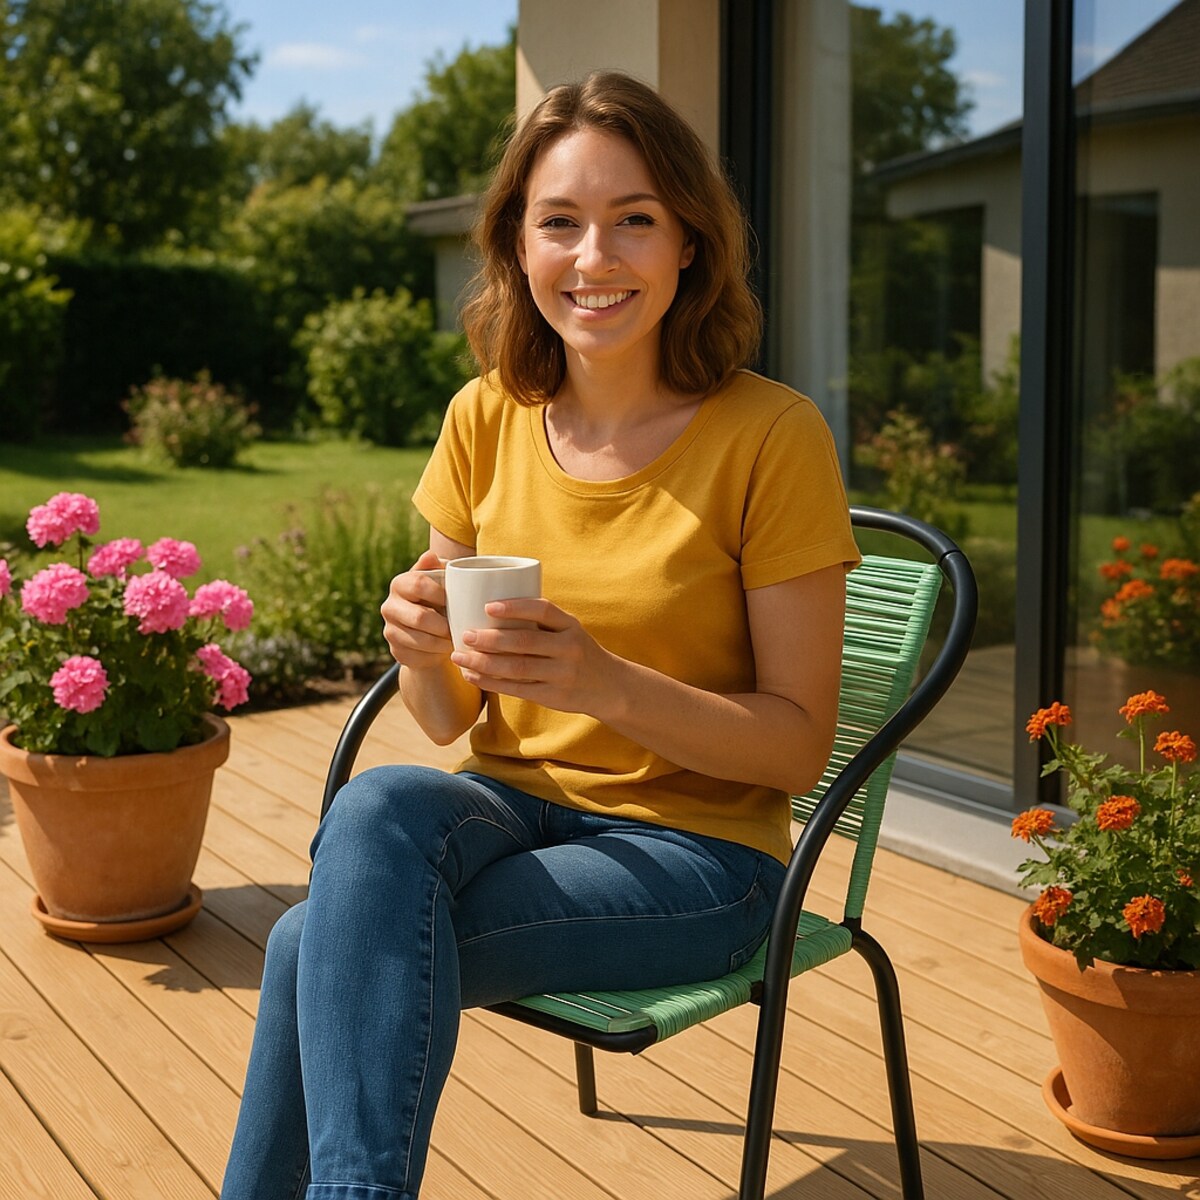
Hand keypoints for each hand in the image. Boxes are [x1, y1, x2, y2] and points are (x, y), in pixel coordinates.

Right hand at [381, 550, 452, 670]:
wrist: (430, 631)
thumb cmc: (439, 599)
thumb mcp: (441, 581)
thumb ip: (438, 567)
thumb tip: (430, 556)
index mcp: (399, 583)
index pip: (419, 583)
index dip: (441, 593)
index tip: (459, 600)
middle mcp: (389, 606)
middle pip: (420, 617)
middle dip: (444, 624)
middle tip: (461, 626)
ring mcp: (390, 631)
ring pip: (422, 640)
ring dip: (444, 641)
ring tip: (458, 638)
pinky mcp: (396, 652)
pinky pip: (420, 656)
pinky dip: (437, 654)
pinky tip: (446, 649)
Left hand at [449, 597, 619, 716]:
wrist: (609, 687)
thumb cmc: (578, 653)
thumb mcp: (569, 631)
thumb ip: (541, 622)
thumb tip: (488, 608)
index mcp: (571, 625)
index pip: (543, 610)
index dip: (515, 607)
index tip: (488, 606)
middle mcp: (569, 648)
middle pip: (524, 642)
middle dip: (490, 639)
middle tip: (466, 634)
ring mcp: (563, 674)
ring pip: (517, 668)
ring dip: (483, 663)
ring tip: (460, 657)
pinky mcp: (554, 696)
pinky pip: (517, 689)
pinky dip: (491, 682)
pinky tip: (472, 676)